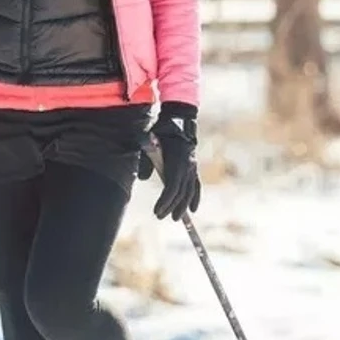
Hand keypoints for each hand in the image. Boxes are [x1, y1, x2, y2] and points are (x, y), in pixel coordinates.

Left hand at [136, 102, 199, 220]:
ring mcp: (192, 167)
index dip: (165, 201)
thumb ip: (146, 161)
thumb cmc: (160, 133)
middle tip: (160, 216)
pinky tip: (192, 210)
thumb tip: (144, 178)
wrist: (177, 122)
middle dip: (171, 206)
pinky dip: (195, 198)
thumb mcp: (149, 144)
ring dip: (182, 205)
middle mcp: (187, 166)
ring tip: (175, 217)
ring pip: (189, 191)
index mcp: (177, 161)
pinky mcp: (194, 168)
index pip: (172, 186)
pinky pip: (196, 186)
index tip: (157, 211)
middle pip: (181, 192)